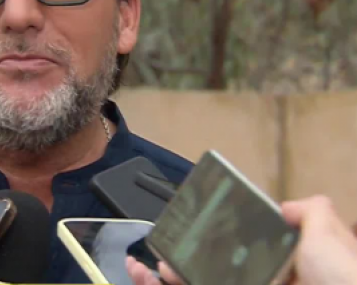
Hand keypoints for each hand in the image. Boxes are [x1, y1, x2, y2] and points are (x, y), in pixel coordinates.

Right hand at [126, 195, 356, 284]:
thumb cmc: (342, 278)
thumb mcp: (328, 233)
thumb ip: (311, 213)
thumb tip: (288, 206)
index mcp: (283, 265)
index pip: (240, 248)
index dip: (213, 237)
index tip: (191, 226)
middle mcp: (264, 280)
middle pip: (212, 268)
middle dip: (181, 259)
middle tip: (161, 248)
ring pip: (201, 282)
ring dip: (168, 275)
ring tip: (144, 266)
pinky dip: (173, 284)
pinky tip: (151, 275)